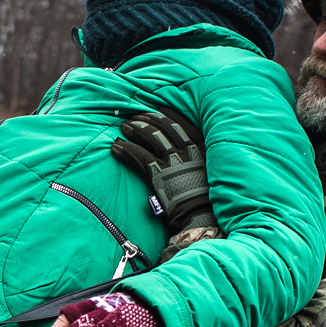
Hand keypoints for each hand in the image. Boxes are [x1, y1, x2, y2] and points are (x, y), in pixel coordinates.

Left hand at [110, 111, 215, 235]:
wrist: (201, 217)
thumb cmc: (205, 199)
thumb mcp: (209, 172)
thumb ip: (198, 158)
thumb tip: (186, 152)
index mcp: (202, 147)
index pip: (182, 122)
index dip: (167, 114)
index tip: (157, 109)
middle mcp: (189, 149)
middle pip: (164, 126)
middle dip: (147, 118)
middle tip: (135, 116)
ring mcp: (174, 160)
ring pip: (151, 136)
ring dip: (135, 129)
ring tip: (124, 127)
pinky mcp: (159, 174)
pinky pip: (139, 156)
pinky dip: (126, 149)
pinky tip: (116, 147)